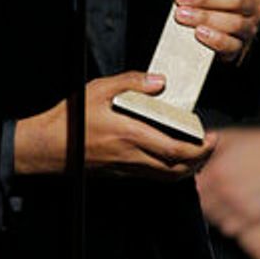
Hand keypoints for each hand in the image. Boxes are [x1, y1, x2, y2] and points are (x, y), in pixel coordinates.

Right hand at [14, 72, 216, 177]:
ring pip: (168, 177)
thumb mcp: (98, 89)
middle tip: (211, 145)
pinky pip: (154, 177)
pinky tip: (174, 159)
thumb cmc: (70, 119)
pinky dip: (171, 171)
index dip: (200, 148)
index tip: (212, 137)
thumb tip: (159, 81)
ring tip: (199, 153)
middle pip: (177, 168)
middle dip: (201, 159)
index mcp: (130, 134)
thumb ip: (131, 82)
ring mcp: (127, 169)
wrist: (48, 147)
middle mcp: (132, 156)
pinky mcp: (121, 174)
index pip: (175, 149)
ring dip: (189, 168)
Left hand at [167, 0, 259, 61]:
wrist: (229, 28)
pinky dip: (215, 39)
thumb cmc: (221, 0)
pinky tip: (199, 32)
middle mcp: (253, 5)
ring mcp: (249, 26)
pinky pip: (231, 44)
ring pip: (234, 22)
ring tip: (184, 15)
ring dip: (206, 18)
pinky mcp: (241, 45)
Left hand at [197, 122, 259, 234]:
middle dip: (204, 198)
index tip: (199, 182)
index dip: (193, 185)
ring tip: (224, 200)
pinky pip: (229, 228)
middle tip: (212, 192)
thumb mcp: (232, 136)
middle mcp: (225, 192)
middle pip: (200, 205)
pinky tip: (234, 210)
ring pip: (213, 219)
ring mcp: (239, 207)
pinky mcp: (253, 217)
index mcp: (216, 172)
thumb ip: (207, 145)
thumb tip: (192, 149)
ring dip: (215, 211)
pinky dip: (228, 221)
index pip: (191, 188)